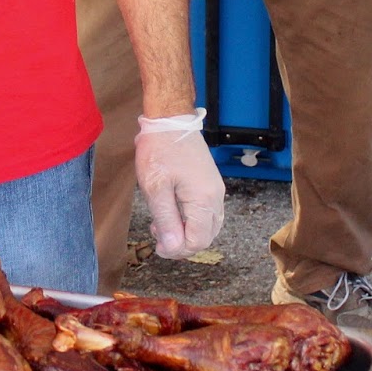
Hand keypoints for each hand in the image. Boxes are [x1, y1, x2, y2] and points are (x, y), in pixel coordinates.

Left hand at [134, 110, 224, 258]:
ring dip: (186, 233)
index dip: (177, 250)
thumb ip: (166, 220)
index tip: (157, 247)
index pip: (197, 241)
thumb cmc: (160, 150)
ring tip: (161, 225)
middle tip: (158, 237)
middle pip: (206, 236)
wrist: (170, 120)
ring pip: (208, 226)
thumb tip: (172, 247)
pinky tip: (172, 212)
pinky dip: (191, 220)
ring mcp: (215, 190)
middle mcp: (215, 197)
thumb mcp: (156, 188)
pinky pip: (206, 213)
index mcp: (204, 200)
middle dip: (182, 244)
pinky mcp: (210, 183)